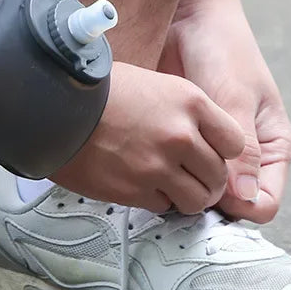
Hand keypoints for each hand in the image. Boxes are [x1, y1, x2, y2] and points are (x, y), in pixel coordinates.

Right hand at [52, 62, 244, 212]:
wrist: (55, 107)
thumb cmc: (100, 90)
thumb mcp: (153, 83)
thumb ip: (185, 110)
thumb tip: (203, 136)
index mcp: (190, 102)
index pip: (235, 142)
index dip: (225, 152)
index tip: (212, 153)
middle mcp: (181, 136)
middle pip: (218, 175)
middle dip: (208, 179)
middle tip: (192, 176)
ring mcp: (158, 166)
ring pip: (197, 199)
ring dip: (188, 196)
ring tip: (171, 185)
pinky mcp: (135, 190)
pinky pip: (164, 206)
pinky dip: (158, 200)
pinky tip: (142, 184)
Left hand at [158, 4, 290, 222]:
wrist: (189, 18)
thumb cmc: (223, 49)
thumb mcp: (236, 96)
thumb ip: (242, 147)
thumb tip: (244, 197)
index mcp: (272, 148)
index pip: (264, 202)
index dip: (239, 209)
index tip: (211, 196)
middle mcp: (246, 156)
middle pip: (231, 205)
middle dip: (208, 202)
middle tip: (180, 188)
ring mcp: (213, 150)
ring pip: (202, 190)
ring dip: (185, 187)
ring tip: (163, 173)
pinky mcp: (184, 141)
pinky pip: (179, 170)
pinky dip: (167, 171)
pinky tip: (151, 162)